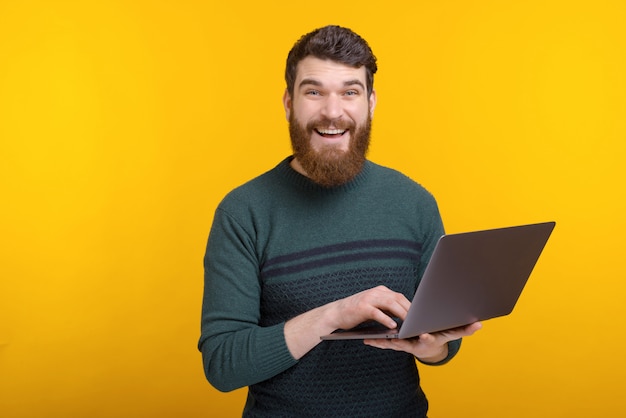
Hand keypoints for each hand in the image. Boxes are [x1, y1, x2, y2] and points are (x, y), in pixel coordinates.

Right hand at [327, 285, 411, 330]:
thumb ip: (387, 308)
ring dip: (401, 313)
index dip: (411, 305)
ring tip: (410, 324)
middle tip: (419, 321)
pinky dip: (386, 319)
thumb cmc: (356, 312)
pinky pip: (377, 312)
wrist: (336, 312)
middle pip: (397, 298)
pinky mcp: (362, 307)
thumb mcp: (374, 306)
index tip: (421, 315)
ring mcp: (369, 299)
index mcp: (380, 291)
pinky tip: (393, 326)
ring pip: (390, 304)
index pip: (400, 296)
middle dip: (410, 310)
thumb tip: (404, 315)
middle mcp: (376, 292)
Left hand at [364, 322, 482, 361]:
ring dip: (381, 342)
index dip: (427, 337)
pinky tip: (366, 339)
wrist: (429, 346)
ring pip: (392, 344)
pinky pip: (386, 343)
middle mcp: (416, 344)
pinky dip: (377, 341)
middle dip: (397, 340)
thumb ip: (465, 329)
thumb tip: (480, 324)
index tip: (425, 334)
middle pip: (406, 342)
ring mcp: (405, 345)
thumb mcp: (452, 333)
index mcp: (428, 340)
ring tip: (370, 340)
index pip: (428, 338)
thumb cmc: (439, 337)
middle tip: (387, 338)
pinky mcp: (397, 343)